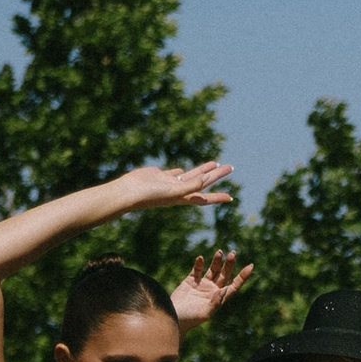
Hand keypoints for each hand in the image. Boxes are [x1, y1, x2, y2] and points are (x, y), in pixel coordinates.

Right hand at [112, 159, 236, 218]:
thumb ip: (190, 186)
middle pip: (202, 182)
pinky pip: (174, 174)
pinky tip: (184, 170)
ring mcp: (169, 184)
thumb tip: (206, 180)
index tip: (231, 197)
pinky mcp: (160, 176)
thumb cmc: (150, 195)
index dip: (218, 197)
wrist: (129, 192)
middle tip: (231, 168)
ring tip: (216, 163)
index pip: (204, 197)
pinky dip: (181, 172)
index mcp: (183, 197)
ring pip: (191, 175)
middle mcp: (179, 191)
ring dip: (203, 170)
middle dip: (217, 176)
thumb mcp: (173, 191)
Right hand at [172, 246, 254, 323]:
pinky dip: (199, 264)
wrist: (173, 318)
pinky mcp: (190, 281)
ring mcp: (202, 284)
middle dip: (229, 264)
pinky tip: (201, 258)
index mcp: (219, 298)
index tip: (250, 266)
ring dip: (216, 261)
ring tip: (219, 252)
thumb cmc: (190, 319)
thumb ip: (215, 303)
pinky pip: (197, 270)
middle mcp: (213, 290)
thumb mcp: (205, 313)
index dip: (242, 276)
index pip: (234, 285)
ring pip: (213, 269)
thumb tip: (224, 290)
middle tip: (232, 253)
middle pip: (224, 274)